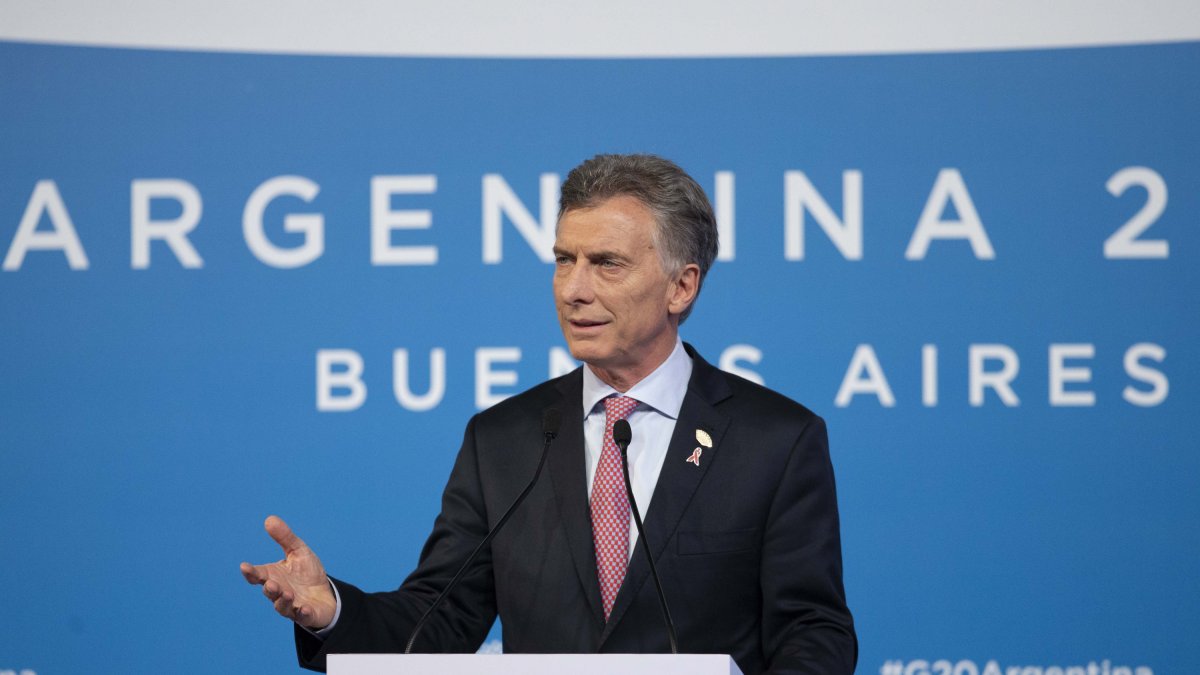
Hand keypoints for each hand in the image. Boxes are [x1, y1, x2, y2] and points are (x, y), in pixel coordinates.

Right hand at [240, 515, 336, 629]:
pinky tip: (304, 608)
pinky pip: (302, 616)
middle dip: (269, 588)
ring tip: (287, 593)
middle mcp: (279, 592)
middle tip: (271, 583)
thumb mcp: (298, 551)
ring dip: (282, 600)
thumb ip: (285, 538)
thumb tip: (269, 519)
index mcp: (273, 576)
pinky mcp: (306, 615)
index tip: (244, 566)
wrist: (324, 593)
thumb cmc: (306, 572)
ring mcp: (291, 605)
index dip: (250, 572)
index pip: (258, 575)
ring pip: (282, 606)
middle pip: (269, 592)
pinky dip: (302, 613)